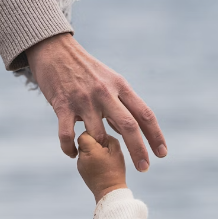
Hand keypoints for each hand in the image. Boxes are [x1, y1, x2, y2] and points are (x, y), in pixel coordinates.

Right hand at [26, 33, 165, 171]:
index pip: (144, 114)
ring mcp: (84, 100)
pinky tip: (72, 153)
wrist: (55, 50)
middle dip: (139, 150)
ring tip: (96, 157)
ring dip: (99, 151)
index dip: (155, 135)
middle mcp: (105, 93)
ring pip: (98, 135)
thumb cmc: (86, 70)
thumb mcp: (110, 80)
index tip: (162, 154)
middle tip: (144, 168)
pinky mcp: (62, 105)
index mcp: (120, 86)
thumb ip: (122, 104)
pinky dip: (70, 149)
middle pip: (128, 126)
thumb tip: (137, 129)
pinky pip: (68, 135)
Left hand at [76, 133, 127, 200]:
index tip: (103, 139)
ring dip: (92, 150)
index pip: (85, 134)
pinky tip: (101, 164)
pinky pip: (84, 158)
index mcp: (89, 150)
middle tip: (105, 147)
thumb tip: (102, 133)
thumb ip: (109, 138)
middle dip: (93, 141)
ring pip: (83, 150)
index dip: (94, 133)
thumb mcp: (117, 151)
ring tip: (104, 157)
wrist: (110, 192)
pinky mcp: (81, 170)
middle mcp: (81, 157)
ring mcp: (80, 165)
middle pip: (83, 141)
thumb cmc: (115, 171)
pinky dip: (91, 158)